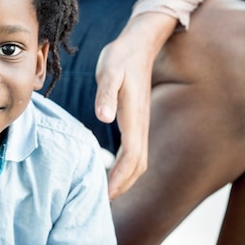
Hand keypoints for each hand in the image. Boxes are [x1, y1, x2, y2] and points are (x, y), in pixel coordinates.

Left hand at [95, 13, 175, 198]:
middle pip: (138, 165)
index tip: (106, 194)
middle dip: (123, 186)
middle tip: (103, 201)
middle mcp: (140, 124)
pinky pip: (135, 150)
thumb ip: (106, 94)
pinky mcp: (137, 119)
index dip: (119, 178)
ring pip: (139, 160)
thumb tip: (104, 119)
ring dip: (125, 178)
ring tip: (107, 191)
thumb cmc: (121, 56)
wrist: (139, 43)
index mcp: (133, 116)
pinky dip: (125, 165)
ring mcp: (140, 122)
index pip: (131, 156)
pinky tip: (112, 168)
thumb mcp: (110, 70)